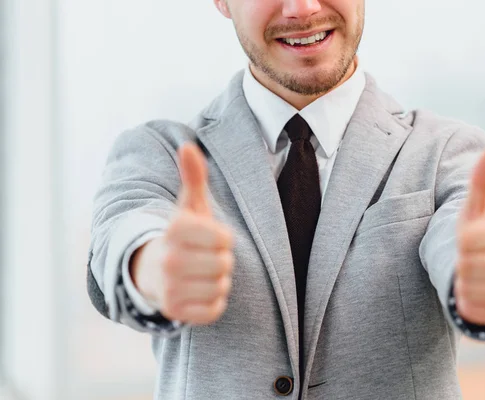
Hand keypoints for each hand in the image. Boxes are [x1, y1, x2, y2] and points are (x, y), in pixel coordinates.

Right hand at [131, 143, 234, 324]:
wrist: (150, 272)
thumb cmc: (180, 236)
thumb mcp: (188, 206)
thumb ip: (194, 177)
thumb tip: (189, 146)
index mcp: (175, 230)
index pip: (225, 239)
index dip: (222, 239)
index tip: (207, 238)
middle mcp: (167, 260)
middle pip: (225, 264)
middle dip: (220, 260)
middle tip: (203, 257)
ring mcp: (168, 289)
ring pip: (221, 287)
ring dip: (217, 281)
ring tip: (199, 274)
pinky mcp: (174, 312)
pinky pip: (215, 309)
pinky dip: (212, 302)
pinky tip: (196, 291)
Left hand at [454, 150, 484, 325]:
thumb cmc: (478, 232)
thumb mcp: (475, 207)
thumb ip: (480, 182)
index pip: (467, 239)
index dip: (460, 239)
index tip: (465, 237)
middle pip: (465, 265)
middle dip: (458, 261)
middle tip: (466, 258)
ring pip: (470, 288)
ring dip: (461, 282)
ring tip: (468, 274)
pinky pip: (475, 309)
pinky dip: (465, 302)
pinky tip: (470, 292)